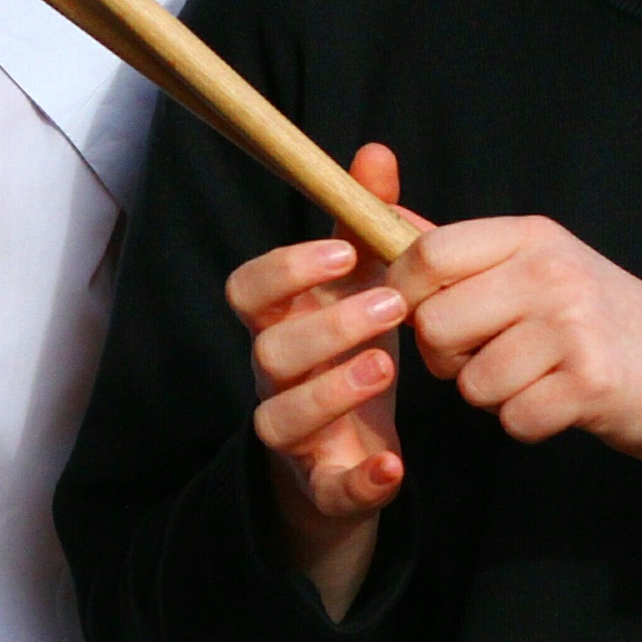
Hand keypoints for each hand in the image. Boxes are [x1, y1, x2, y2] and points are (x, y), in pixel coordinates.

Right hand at [230, 143, 418, 617]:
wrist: (346, 457)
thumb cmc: (348, 354)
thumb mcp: (359, 289)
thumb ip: (365, 226)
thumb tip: (374, 151)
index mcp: (279, 324)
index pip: (247, 289)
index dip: (286, 269)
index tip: (343, 253)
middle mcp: (273, 379)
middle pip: (269, 350)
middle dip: (327, 325)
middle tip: (393, 306)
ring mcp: (293, 438)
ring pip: (281, 419)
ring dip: (332, 391)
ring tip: (388, 365)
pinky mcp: (323, 488)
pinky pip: (329, 490)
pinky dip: (360, 481)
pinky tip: (393, 467)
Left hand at [389, 214, 641, 486]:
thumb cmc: (598, 319)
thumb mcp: (535, 263)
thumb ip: (458, 250)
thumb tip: (379, 220)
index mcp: (530, 235)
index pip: (426, 254)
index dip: (405, 293)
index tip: (421, 313)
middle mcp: (551, 271)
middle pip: (434, 324)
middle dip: (447, 357)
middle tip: (488, 355)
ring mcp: (574, 325)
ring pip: (470, 382)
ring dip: (492, 394)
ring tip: (536, 375)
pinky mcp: (592, 383)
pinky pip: (512, 419)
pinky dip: (528, 422)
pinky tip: (560, 402)